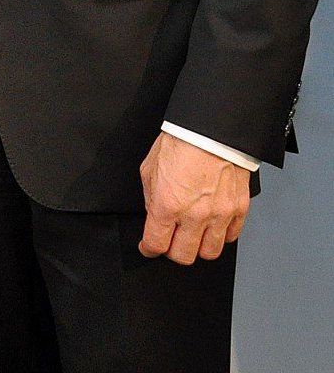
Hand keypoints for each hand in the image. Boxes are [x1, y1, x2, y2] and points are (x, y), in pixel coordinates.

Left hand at [139, 132, 249, 263]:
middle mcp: (195, 215)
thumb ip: (151, 198)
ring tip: (192, 236)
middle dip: (172, 251)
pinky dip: (220, 236)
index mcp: (167, 204)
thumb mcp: (149, 169)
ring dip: (198, 247)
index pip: (156, 244)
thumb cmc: (180, 143)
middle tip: (170, 241)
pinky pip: (231, 237)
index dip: (149, 248)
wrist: (211, 130)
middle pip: (183, 256)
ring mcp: (220, 215)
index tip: (148, 247)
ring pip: (210, 252)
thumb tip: (155, 215)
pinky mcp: (239, 210)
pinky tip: (212, 227)